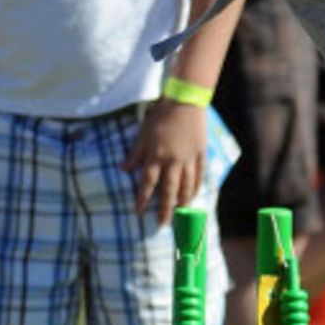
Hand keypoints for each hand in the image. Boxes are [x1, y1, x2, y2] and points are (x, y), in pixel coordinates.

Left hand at [124, 101, 205, 223]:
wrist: (185, 101)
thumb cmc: (161, 115)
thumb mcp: (143, 134)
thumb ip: (135, 154)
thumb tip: (123, 169)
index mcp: (156, 156)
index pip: (147, 183)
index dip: (142, 199)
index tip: (139, 212)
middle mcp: (173, 161)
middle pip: (169, 191)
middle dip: (165, 209)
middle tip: (163, 223)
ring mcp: (189, 158)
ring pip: (186, 186)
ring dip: (182, 201)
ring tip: (180, 213)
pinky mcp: (201, 154)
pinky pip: (199, 175)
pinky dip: (197, 187)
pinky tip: (194, 195)